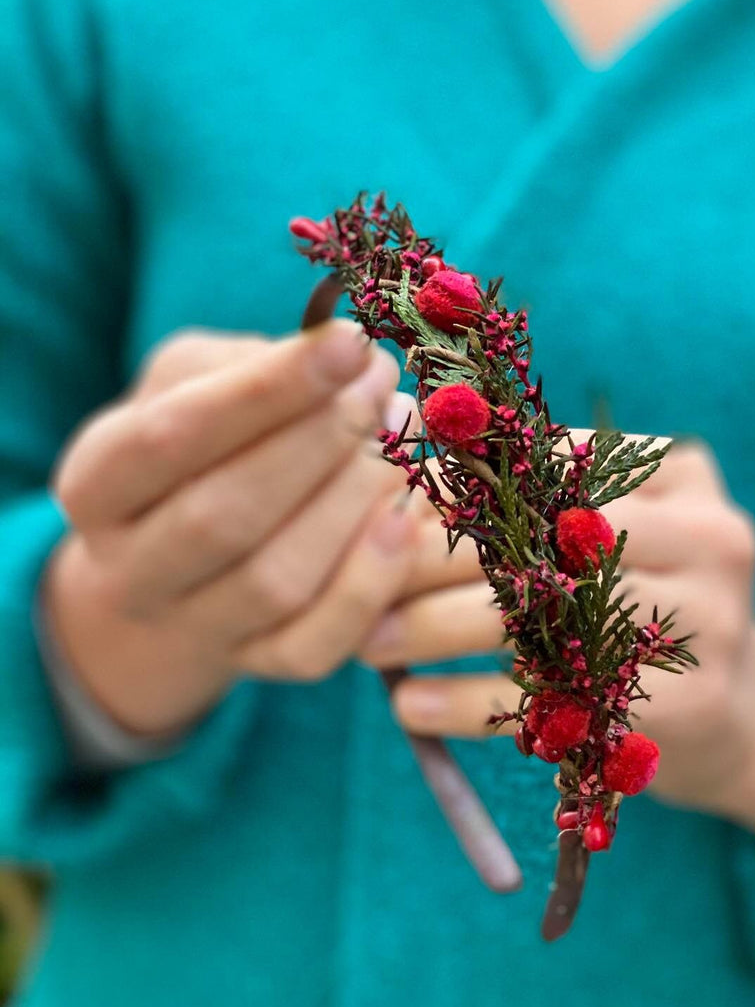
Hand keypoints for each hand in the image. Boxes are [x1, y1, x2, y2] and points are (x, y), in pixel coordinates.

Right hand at [44, 322, 423, 741]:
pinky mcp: (260, 664)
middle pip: (221, 517)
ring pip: (273, 584)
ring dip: (351, 507)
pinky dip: (368, 585)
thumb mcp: (190, 384)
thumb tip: (340, 352)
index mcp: (96, 484)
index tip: (347, 342)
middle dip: (317, 445)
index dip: (266, 391)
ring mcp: (194, 626)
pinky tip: (405, 519)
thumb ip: (246, 364)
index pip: (172, 437)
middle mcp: (131, 569)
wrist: (175, 567)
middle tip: (381, 390)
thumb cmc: (199, 445)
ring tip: (399, 445)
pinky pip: (314, 645)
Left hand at [359, 438, 754, 878]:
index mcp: (681, 473)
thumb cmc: (638, 609)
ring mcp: (710, 618)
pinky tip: (413, 707)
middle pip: (546, 537)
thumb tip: (396, 468)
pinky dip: (473, 703)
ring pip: (545, 617)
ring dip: (439, 629)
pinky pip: (561, 699)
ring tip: (367, 645)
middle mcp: (710, 533)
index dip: (460, 484)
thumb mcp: (612, 537)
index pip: (551, 461)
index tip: (380, 506)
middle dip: (437, 557)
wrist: (741, 719)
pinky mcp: (691, 703)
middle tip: (359, 577)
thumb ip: (535, 502)